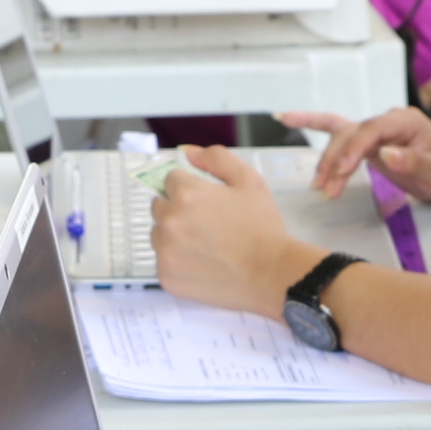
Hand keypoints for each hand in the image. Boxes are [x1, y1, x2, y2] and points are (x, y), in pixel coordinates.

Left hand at [147, 146, 310, 314]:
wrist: (271, 273)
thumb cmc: (262, 228)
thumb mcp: (249, 181)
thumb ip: (217, 159)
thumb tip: (189, 153)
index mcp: (186, 194)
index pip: (170, 180)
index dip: (190, 188)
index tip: (206, 202)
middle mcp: (170, 221)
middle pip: (160, 206)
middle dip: (178, 210)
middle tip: (207, 223)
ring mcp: (166, 251)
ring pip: (158, 235)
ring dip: (174, 236)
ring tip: (205, 244)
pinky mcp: (167, 276)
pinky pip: (163, 262)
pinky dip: (177, 262)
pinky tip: (203, 263)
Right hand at [287, 104, 430, 209]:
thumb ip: (413, 161)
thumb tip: (388, 154)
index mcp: (404, 121)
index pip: (370, 130)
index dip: (353, 149)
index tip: (341, 171)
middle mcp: (386, 121)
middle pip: (350, 134)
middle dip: (335, 161)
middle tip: (326, 188)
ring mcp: (375, 131)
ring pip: (341, 138)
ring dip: (327, 161)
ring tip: (319, 186)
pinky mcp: (368, 143)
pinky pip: (339, 134)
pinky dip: (313, 125)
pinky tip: (287, 118)